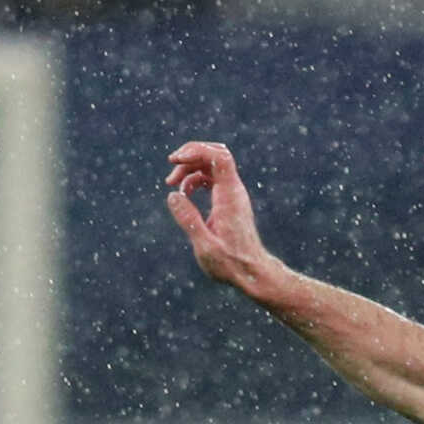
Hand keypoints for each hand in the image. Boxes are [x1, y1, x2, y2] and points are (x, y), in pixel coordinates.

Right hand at [165, 141, 279, 296]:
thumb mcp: (205, 245)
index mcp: (230, 196)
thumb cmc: (231, 264)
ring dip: (189, 168)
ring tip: (171, 184)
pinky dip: (194, 180)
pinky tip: (183, 194)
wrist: (252, 273)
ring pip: (211, 166)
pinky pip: (211, 179)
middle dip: (190, 155)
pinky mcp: (228, 202)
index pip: (219, 157)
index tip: (175, 160)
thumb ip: (189, 220)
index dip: (197, 150)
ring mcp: (232, 195)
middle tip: (171, 168)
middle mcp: (234, 191)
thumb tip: (173, 195)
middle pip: (214, 154)